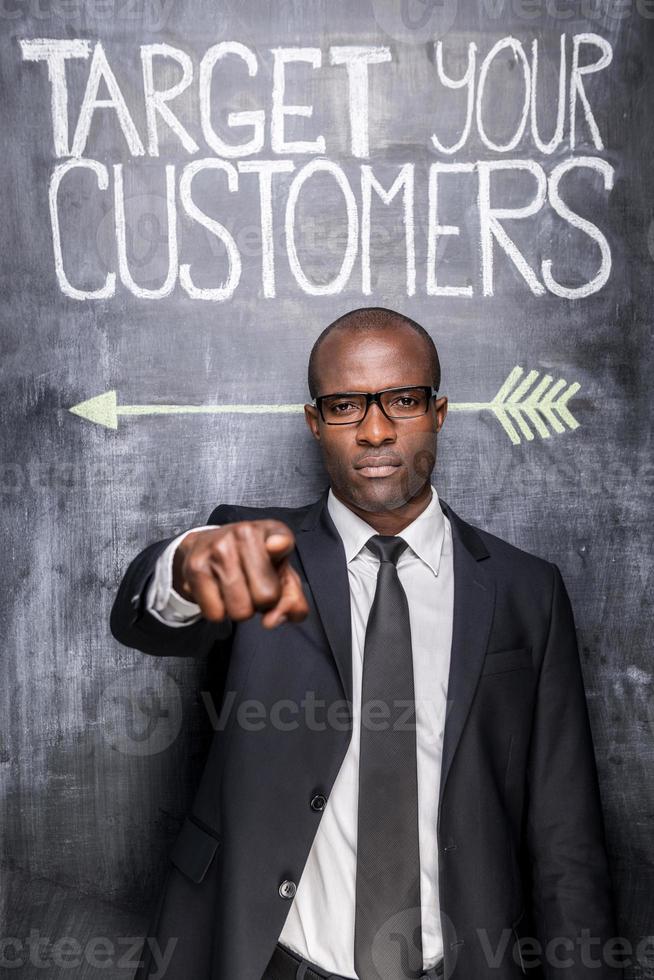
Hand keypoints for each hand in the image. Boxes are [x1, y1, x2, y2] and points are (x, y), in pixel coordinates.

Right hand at [172, 520, 309, 628]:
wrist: (206, 546)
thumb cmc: (251, 562)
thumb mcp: (280, 575)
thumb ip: (292, 600)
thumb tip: (272, 620)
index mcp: (272, 531)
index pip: (282, 539)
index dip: (280, 546)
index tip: (275, 547)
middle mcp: (245, 533)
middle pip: (265, 597)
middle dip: (261, 603)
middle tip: (253, 586)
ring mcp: (218, 548)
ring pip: (240, 610)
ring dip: (240, 609)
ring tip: (237, 589)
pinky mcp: (196, 566)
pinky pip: (215, 613)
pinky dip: (219, 611)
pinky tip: (219, 591)